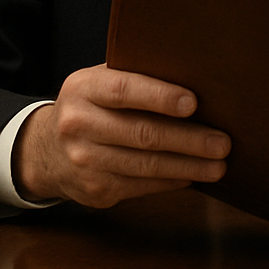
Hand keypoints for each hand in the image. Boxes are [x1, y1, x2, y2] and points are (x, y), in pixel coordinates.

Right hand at [14, 64, 229, 207]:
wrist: (45, 150)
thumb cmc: (91, 107)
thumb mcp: (100, 83)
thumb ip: (135, 78)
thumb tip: (196, 78)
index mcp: (83, 89)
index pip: (123, 91)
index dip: (159, 97)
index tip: (193, 103)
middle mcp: (79, 125)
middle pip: (142, 134)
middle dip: (189, 140)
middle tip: (223, 142)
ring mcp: (85, 161)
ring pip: (146, 166)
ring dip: (188, 167)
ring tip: (219, 165)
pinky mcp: (95, 190)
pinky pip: (142, 186)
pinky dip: (172, 181)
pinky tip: (193, 175)